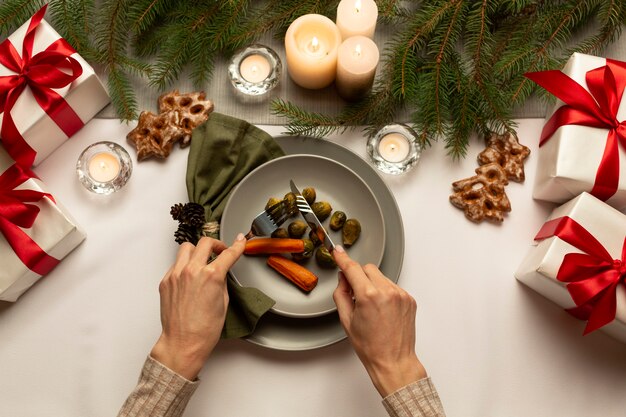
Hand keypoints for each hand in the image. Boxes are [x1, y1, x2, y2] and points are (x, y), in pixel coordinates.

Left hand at [150, 234, 245, 379]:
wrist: (183, 343)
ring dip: (197, 251)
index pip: (228, 254)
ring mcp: (176, 275)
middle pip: (205, 243)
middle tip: (220, 251)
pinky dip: (184, 265)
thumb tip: (220, 272)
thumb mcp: (224, 302)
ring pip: (187, 248)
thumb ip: (221, 281)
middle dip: (216, 245)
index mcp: (211, 276)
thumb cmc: (204, 330)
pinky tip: (190, 276)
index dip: (238, 246)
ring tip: (202, 260)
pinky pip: (176, 264)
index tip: (240, 241)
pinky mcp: (166, 281)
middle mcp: (192, 271)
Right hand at [332, 245, 426, 396]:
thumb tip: (343, 278)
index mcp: (368, 296)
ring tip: (371, 307)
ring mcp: (401, 294)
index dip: (343, 258)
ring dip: (373, 284)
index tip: (338, 251)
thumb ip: (341, 294)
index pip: (352, 268)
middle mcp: (387, 292)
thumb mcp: (346, 320)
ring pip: (381, 276)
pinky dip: (384, 292)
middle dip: (359, 276)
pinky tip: (382, 309)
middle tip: (355, 293)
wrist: (394, 361)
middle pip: (368, 268)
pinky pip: (392, 286)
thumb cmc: (371, 346)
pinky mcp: (409, 299)